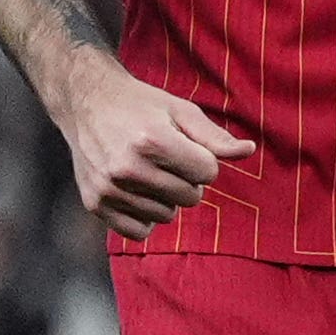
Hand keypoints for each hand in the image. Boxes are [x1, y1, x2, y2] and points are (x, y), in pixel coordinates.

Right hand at [53, 52, 254, 238]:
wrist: (86, 102)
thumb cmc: (141, 106)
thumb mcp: (181, 111)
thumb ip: (215, 137)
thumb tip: (248, 151)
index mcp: (153, 142)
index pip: (208, 173)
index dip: (203, 160)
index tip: (186, 146)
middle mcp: (128, 168)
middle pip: (191, 197)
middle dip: (188, 180)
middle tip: (168, 159)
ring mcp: (109, 188)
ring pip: (167, 216)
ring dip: (167, 198)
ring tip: (150, 172)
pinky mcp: (95, 203)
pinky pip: (138, 231)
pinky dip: (145, 217)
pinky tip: (139, 193)